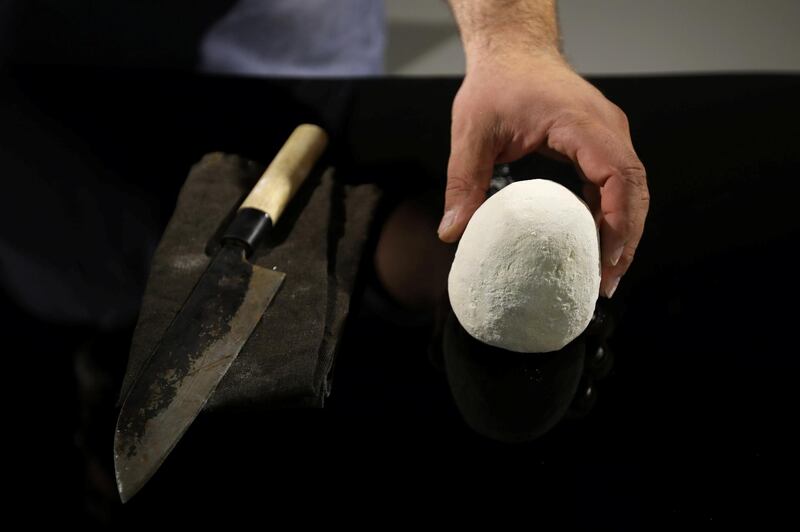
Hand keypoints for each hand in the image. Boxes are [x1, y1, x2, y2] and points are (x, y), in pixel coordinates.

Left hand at [438, 51, 648, 297]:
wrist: (512, 51)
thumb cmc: (496, 83)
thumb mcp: (472, 132)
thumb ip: (463, 182)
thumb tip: (453, 232)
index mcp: (580, 123)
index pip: (619, 174)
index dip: (619, 221)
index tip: (606, 259)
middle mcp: (604, 128)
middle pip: (634, 188)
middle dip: (626, 238)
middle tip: (605, 283)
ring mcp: (606, 134)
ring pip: (630, 188)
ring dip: (620, 230)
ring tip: (601, 274)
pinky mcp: (598, 143)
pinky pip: (614, 183)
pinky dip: (608, 215)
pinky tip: (590, 244)